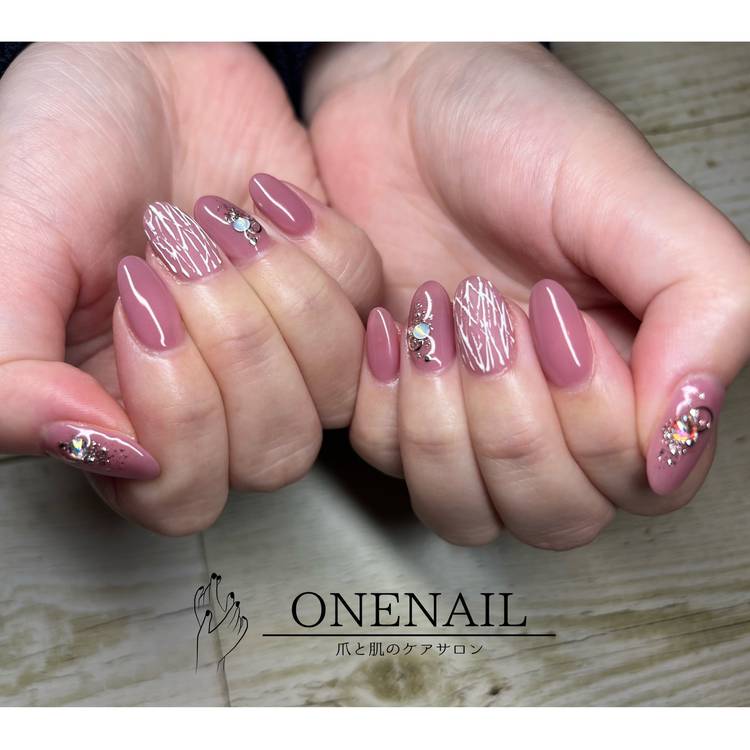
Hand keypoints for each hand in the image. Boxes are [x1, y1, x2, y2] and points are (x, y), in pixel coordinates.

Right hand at [0, 43, 380, 533]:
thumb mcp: (8, 257)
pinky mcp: (335, 300)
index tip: (139, 299)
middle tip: (177, 249)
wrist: (134, 67)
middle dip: (235, 341)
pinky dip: (320, 246)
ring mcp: (284, 357)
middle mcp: (210, 403)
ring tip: (220, 220)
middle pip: (272, 453)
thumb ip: (15, 378)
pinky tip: (265, 201)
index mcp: (122, 416)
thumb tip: (105, 452)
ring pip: (334, 394)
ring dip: (282, 295)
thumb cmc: (58, 153)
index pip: (181, 492)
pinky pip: (368, 313)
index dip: (176, 411)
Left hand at [305, 43, 749, 547]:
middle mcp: (553, 414)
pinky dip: (384, 401)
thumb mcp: (630, 199)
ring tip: (435, 317)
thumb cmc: (514, 134)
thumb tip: (688, 433)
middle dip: (510, 422)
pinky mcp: (397, 408)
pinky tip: (389, 326)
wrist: (401, 105)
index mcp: (630, 375)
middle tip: (488, 316)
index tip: (553, 315)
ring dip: (444, 421)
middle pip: (551, 515)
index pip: (637, 485)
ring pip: (465, 510)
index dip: (593, 423)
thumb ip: (703, 309)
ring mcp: (469, 420)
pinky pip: (389, 466)